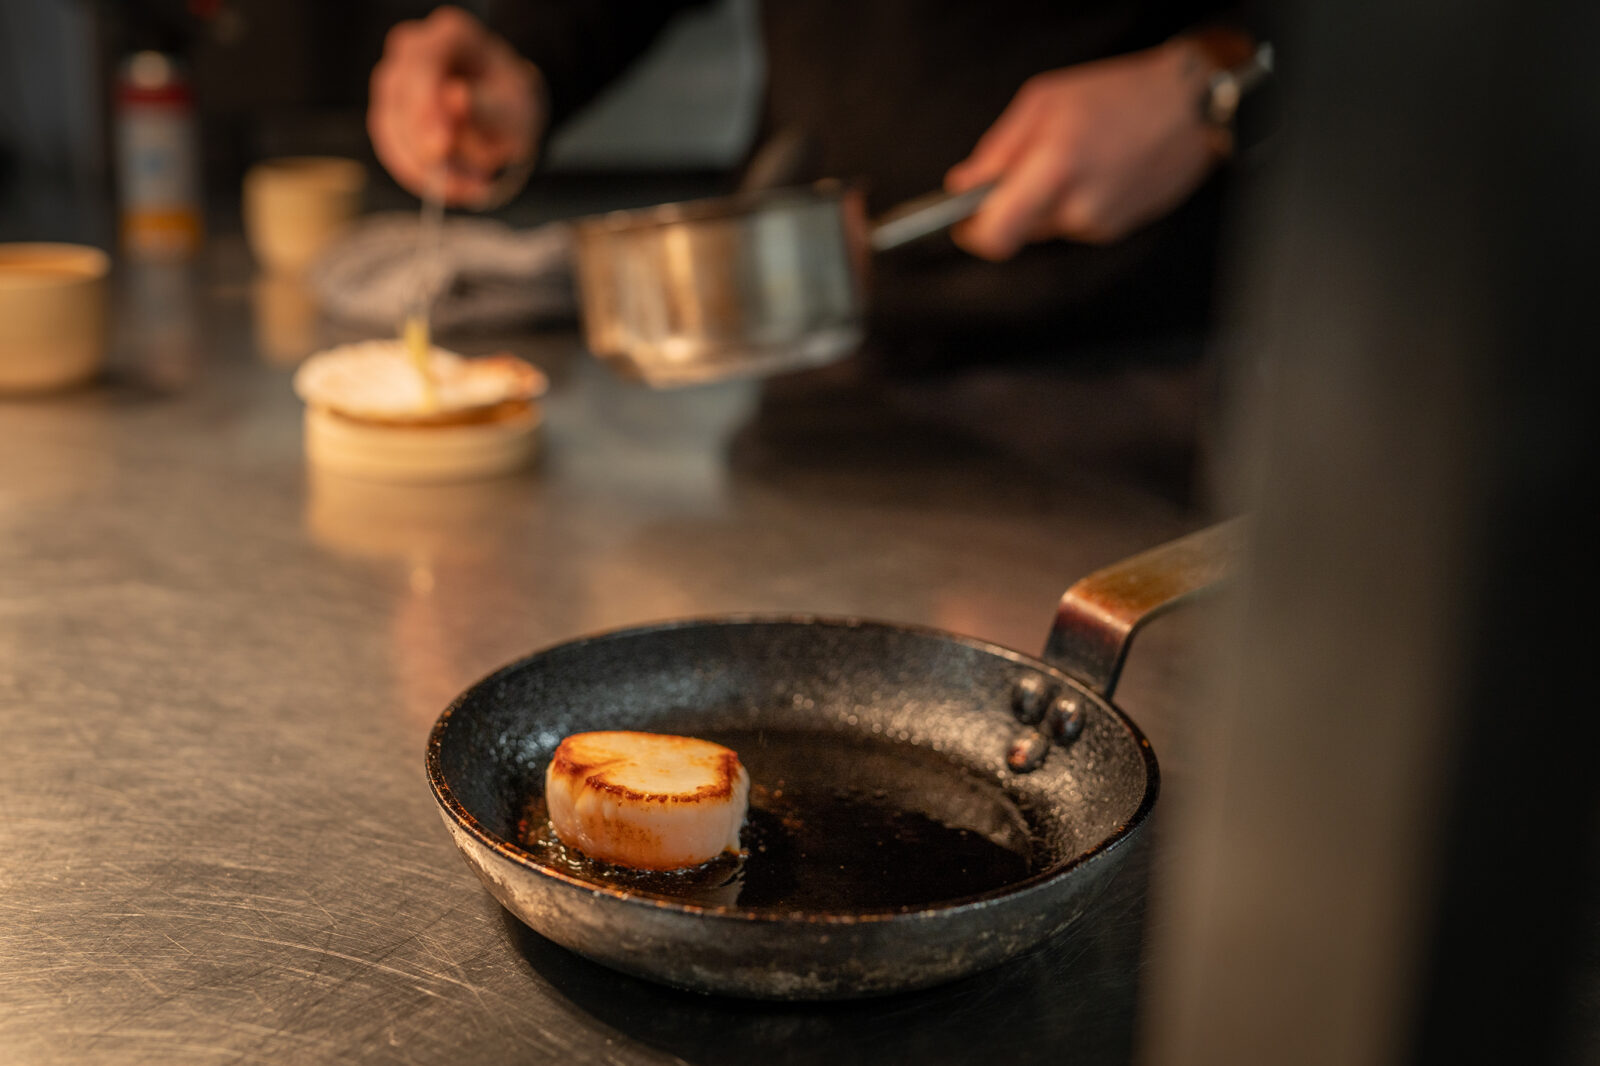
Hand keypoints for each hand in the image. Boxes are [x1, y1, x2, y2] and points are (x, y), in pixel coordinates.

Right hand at [368, 6, 545, 205]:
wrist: (503, 118)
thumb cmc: (511, 106)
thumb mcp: (514, 107)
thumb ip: (487, 106)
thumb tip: (454, 99)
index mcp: (449, 36)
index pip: (423, 63)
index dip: (425, 104)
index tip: (440, 146)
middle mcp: (412, 53)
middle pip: (398, 96)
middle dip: (423, 143)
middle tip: (454, 183)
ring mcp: (394, 84)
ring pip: (390, 129)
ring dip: (429, 169)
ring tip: (476, 186)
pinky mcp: (388, 119)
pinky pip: (393, 152)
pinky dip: (423, 178)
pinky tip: (459, 189)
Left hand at [945, 40, 1230, 258]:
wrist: (1190, 109)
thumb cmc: (1119, 95)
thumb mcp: (1044, 101)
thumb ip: (997, 150)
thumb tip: (963, 186)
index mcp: (1055, 168)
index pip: (995, 234)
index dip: (972, 231)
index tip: (963, 218)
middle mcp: (1078, 206)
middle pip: (1015, 232)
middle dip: (1007, 206)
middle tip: (1019, 170)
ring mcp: (1098, 224)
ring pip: (1042, 228)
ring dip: (1040, 201)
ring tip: (1068, 159)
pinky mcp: (1113, 232)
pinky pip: (1069, 224)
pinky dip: (1068, 202)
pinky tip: (1091, 170)